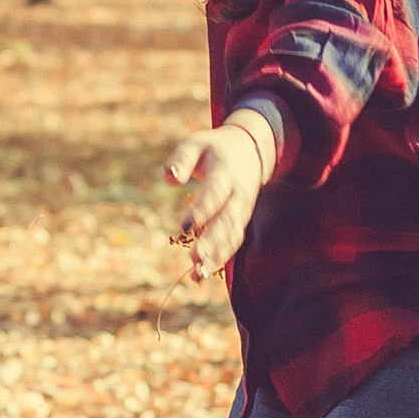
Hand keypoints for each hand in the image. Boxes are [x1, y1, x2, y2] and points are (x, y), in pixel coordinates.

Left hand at [163, 119, 269, 280]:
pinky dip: (220, 258)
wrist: (250, 150)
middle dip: (212, 241)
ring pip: (232, 236)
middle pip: (227, 220)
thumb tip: (168, 177)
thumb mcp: (196, 143)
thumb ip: (182, 159)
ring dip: (217, 256)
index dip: (203, 210)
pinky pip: (233, 242)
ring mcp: (242, 210)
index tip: (185, 225)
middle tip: (194, 258)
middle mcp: (239, 195)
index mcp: (226, 173)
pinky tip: (201, 274)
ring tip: (197, 274)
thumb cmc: (214, 148)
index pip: (216, 194)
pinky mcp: (240, 221)